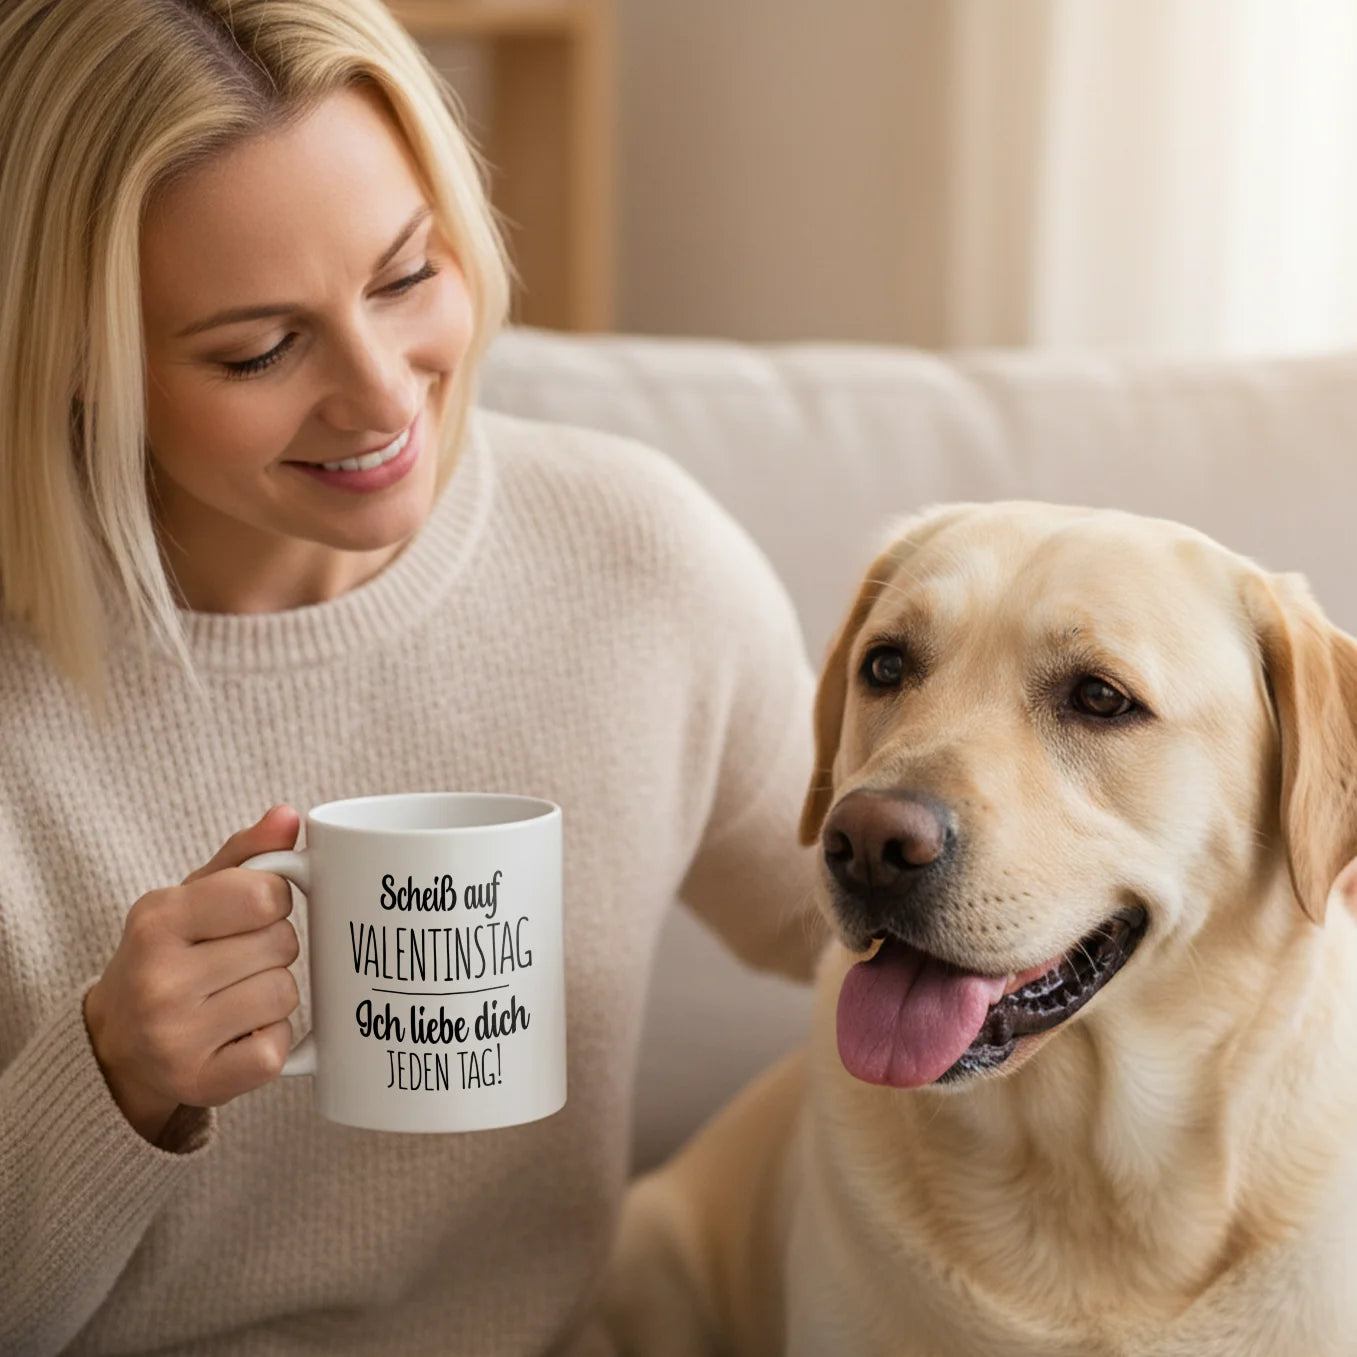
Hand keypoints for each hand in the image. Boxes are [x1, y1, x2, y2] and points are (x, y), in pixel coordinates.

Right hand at [83, 805, 302, 1143]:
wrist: (116, 1045)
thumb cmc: (170, 954)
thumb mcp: (193, 895)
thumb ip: (246, 854)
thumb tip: (290, 815)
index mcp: (157, 919)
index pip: (265, 894)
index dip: (273, 901)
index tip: (251, 913)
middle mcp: (158, 981)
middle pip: (283, 945)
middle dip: (274, 948)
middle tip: (237, 960)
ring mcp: (175, 1038)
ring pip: (285, 994)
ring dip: (274, 993)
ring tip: (235, 996)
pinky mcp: (199, 1084)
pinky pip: (278, 1048)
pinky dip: (270, 1040)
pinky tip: (238, 1034)